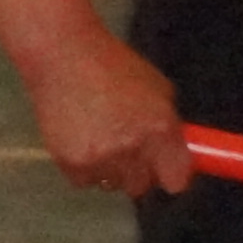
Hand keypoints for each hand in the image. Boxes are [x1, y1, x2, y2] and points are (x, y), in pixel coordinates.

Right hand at [26, 30, 188, 195]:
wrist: (64, 57)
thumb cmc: (114, 66)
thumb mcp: (157, 87)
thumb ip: (169, 124)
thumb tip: (177, 152)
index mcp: (160, 128)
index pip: (176, 180)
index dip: (171, 174)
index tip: (166, 169)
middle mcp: (133, 148)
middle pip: (141, 186)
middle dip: (138, 170)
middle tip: (127, 146)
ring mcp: (101, 159)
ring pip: (112, 184)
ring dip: (110, 169)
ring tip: (100, 135)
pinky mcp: (72, 164)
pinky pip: (85, 181)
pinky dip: (85, 167)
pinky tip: (81, 138)